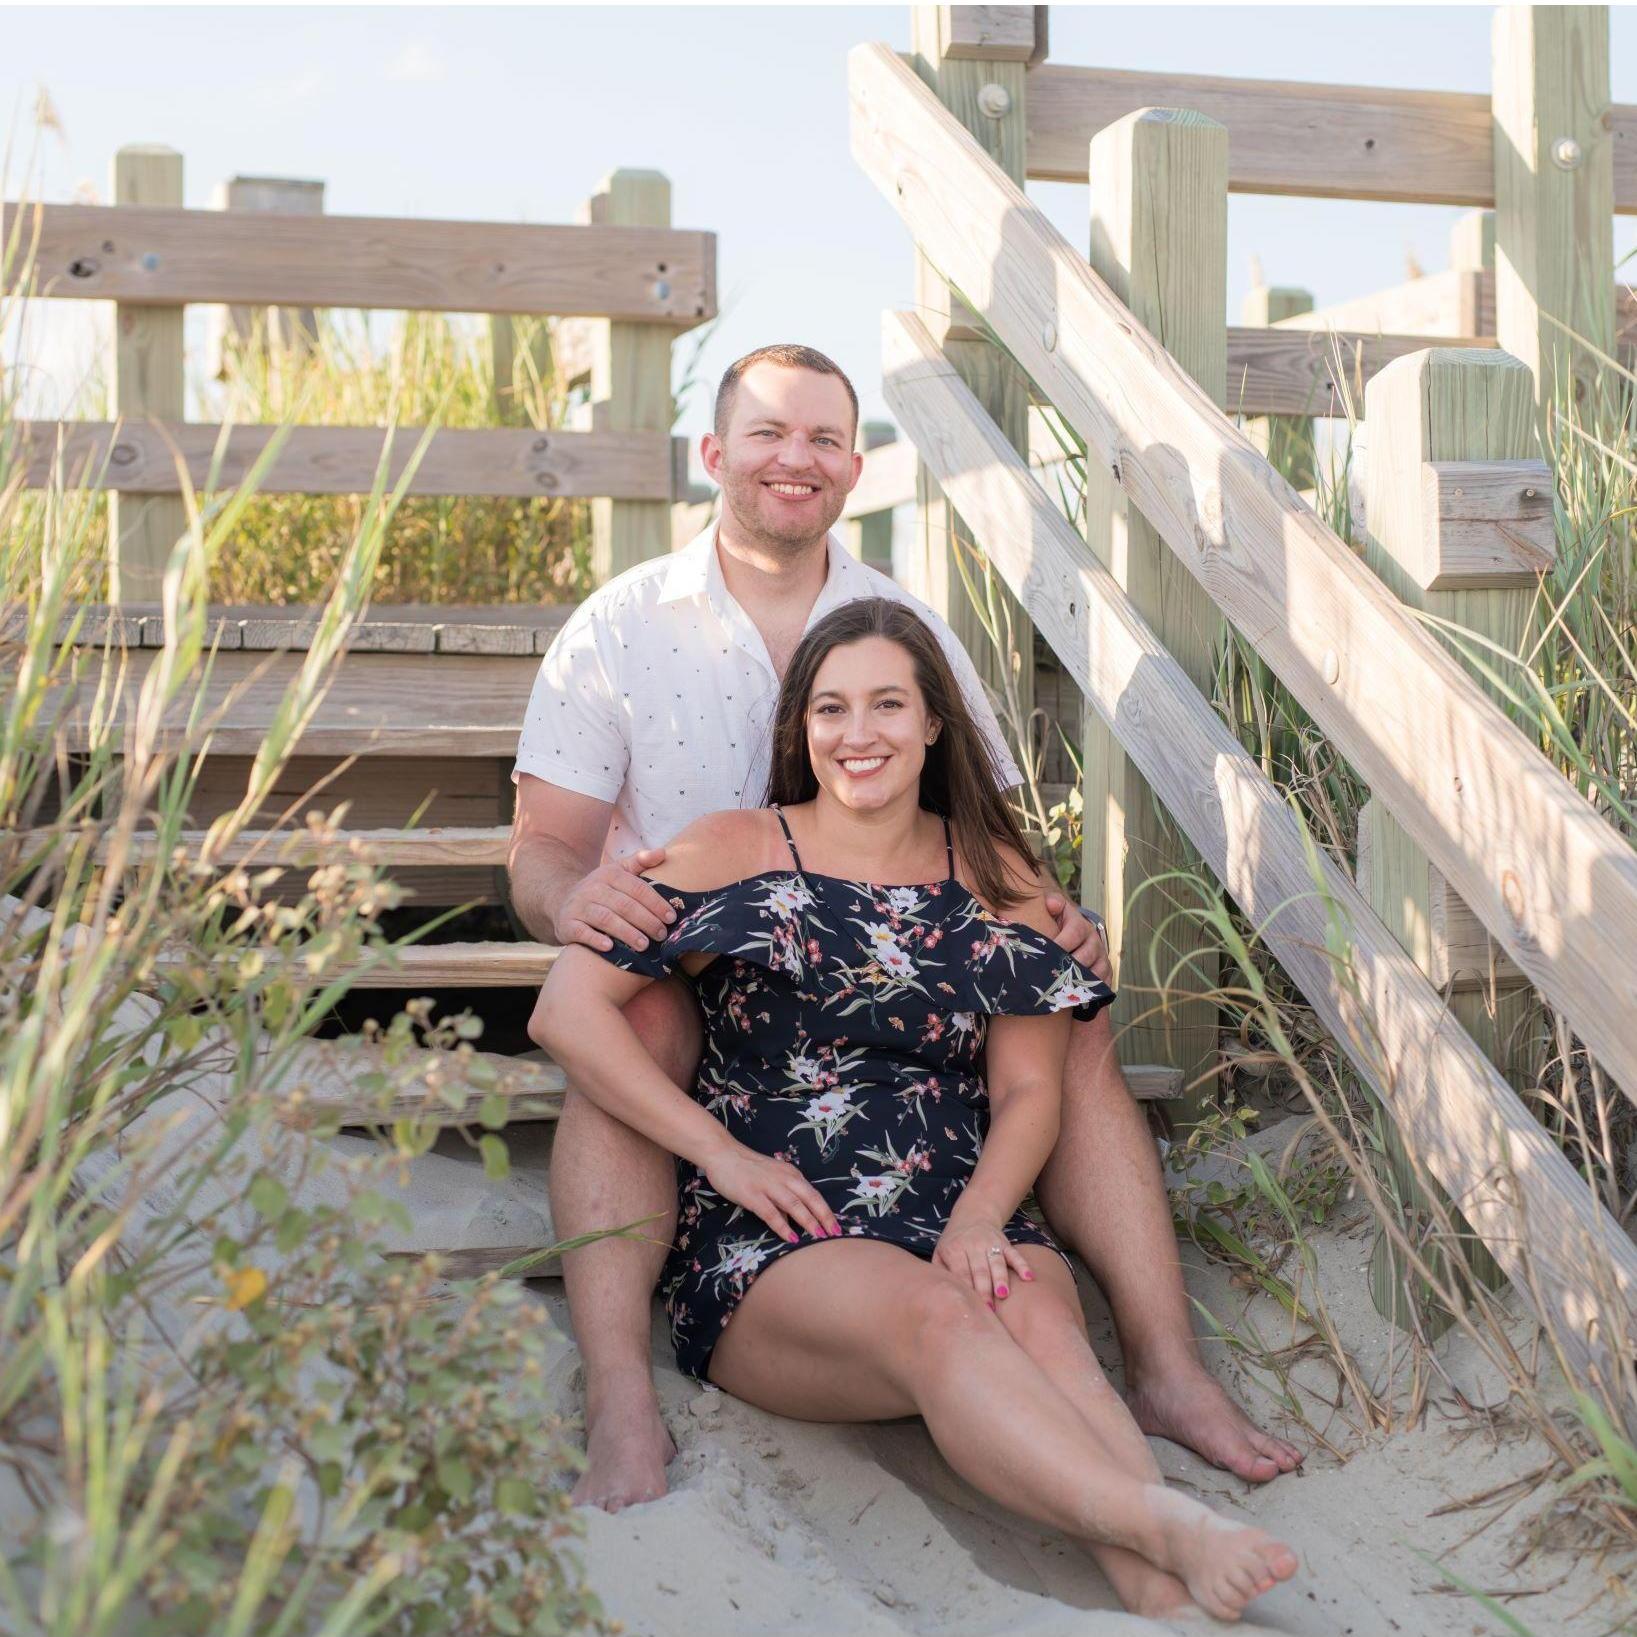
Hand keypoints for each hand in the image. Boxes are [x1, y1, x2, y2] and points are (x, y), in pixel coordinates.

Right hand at [558, 848, 674, 952]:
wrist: (562, 901)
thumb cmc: (602, 889)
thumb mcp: (618, 871)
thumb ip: (640, 861)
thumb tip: (663, 852)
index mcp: (609, 874)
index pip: (637, 888)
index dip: (656, 903)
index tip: (672, 917)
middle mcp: (593, 889)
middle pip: (624, 905)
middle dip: (646, 921)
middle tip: (662, 934)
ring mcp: (579, 907)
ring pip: (606, 919)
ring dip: (627, 932)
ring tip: (645, 945)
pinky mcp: (568, 925)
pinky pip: (582, 932)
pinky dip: (596, 940)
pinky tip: (610, 948)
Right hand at [701, 1141, 842, 1245]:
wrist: (722, 1153)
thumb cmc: (747, 1168)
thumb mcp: (771, 1179)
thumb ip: (783, 1197)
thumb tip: (793, 1221)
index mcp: (790, 1174)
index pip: (814, 1194)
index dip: (827, 1211)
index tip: (837, 1227)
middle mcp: (783, 1178)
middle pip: (810, 1198)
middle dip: (824, 1217)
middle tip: (836, 1234)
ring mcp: (768, 1186)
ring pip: (794, 1205)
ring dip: (808, 1221)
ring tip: (819, 1237)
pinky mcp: (752, 1195)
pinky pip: (771, 1213)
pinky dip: (782, 1226)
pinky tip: (791, 1238)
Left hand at [933, 1218, 1036, 1305]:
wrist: (972, 1216)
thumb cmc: (953, 1243)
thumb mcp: (940, 1253)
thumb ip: (940, 1271)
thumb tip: (941, 1294)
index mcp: (954, 1249)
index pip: (961, 1272)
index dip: (967, 1288)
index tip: (971, 1306)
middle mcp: (973, 1245)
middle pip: (979, 1270)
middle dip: (984, 1289)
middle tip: (988, 1309)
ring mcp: (990, 1243)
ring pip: (997, 1263)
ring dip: (1001, 1278)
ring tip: (1003, 1294)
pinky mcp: (1005, 1243)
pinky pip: (1014, 1254)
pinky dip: (1022, 1265)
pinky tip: (1028, 1277)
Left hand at [1044, 893, 1111, 982]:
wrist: (1076, 940)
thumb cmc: (1061, 928)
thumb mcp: (1058, 913)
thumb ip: (1053, 904)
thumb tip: (1051, 903)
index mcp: (1081, 925)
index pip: (1076, 930)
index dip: (1063, 941)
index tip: (1049, 950)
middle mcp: (1094, 941)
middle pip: (1086, 954)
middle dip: (1069, 964)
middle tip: (1052, 973)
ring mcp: (1101, 958)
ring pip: (1094, 971)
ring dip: (1078, 980)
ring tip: (1062, 987)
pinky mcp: (1105, 974)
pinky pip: (1100, 984)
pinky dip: (1089, 991)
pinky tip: (1076, 997)